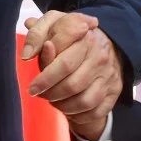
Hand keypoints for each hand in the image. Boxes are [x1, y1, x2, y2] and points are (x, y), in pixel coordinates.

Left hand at [24, 12, 122, 130]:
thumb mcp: (51, 25)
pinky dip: (79, 115)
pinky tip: (69, 107)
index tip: (33, 86)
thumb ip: (36, 35)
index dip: (45, 78)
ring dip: (63, 106)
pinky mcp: (114, 90)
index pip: (63, 63)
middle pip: (72, 84)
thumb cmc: (68, 35)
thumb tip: (26, 54)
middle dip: (51, 94)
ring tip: (53, 99)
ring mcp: (109, 74)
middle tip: (40, 94)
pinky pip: (96, 112)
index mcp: (84, 37)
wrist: (100, 40)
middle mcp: (99, 55)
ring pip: (84, 101)